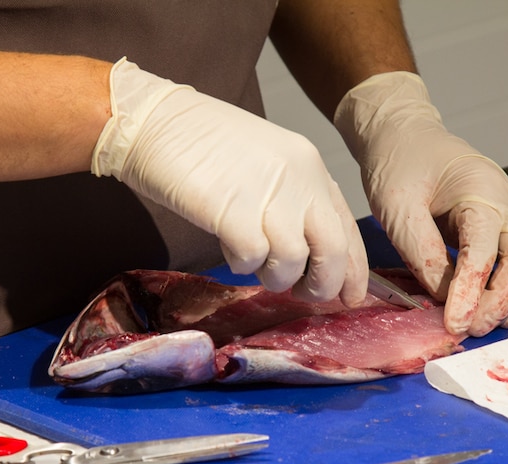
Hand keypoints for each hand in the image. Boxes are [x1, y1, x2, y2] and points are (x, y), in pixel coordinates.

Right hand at [92, 59, 367, 305]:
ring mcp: (267, 194)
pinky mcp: (233, 211)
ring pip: (293, 262)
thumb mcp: (268, 166)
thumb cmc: (205, 147)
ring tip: (253, 262)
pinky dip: (242, 265)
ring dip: (274, 276)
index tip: (349, 296)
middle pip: (332, 252)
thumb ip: (294, 203)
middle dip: (321, 286)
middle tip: (301, 293)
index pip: (347, 229)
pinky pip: (253, 260)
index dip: (352, 271)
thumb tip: (311, 257)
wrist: (155, 122)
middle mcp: (298, 179)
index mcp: (310, 168)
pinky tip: (229, 248)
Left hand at [334, 72, 507, 335]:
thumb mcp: (396, 206)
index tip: (454, 322)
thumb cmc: (399, 165)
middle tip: (473, 329)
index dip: (471, 290)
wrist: (407, 136)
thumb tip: (444, 297)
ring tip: (495, 327)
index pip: (484, 247)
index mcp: (477, 189)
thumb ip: (420, 250)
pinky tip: (505, 311)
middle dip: (503, 298)